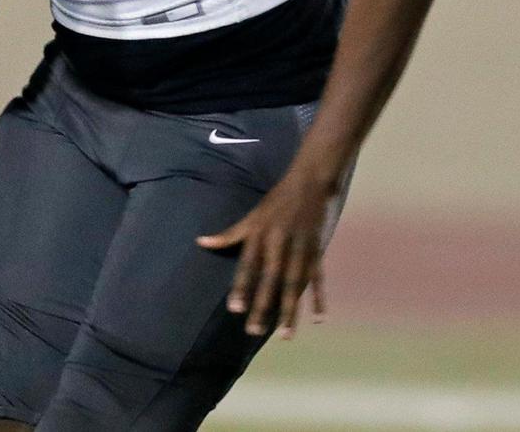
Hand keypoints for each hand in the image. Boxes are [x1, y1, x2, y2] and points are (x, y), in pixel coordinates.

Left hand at [196, 173, 329, 339]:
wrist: (308, 183)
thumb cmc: (275, 203)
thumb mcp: (251, 217)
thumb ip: (228, 235)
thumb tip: (201, 243)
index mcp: (260, 234)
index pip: (248, 265)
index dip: (241, 286)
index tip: (234, 309)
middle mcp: (279, 242)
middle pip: (271, 279)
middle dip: (263, 305)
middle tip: (253, 330)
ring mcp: (300, 247)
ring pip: (295, 284)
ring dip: (290, 310)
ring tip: (285, 335)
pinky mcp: (317, 250)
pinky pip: (317, 278)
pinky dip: (319, 298)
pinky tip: (318, 319)